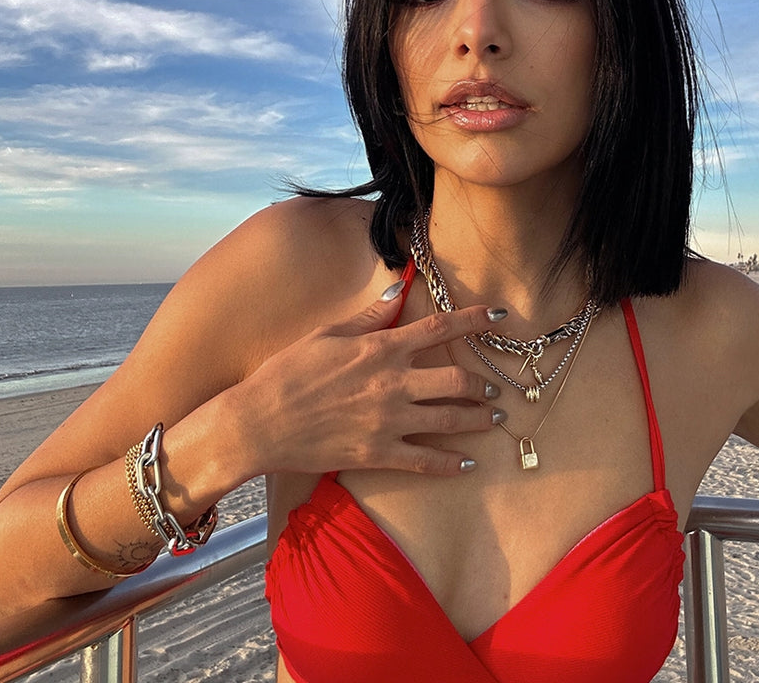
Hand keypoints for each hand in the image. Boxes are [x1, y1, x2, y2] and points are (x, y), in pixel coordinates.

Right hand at [230, 286, 502, 476]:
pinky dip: (451, 464)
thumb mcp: (326, 334)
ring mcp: (388, 421)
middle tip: (494, 387)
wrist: (258, 424)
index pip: (440, 328)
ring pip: (450, 419)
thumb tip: (396, 293)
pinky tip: (467, 464)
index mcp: (381, 348)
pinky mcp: (378, 454)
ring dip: (479, 419)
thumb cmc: (287, 374)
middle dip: (484, 383)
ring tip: (494, 418)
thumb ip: (367, 318)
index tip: (500, 316)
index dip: (475, 319)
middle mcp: (393, 382)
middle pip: (458, 378)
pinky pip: (425, 461)